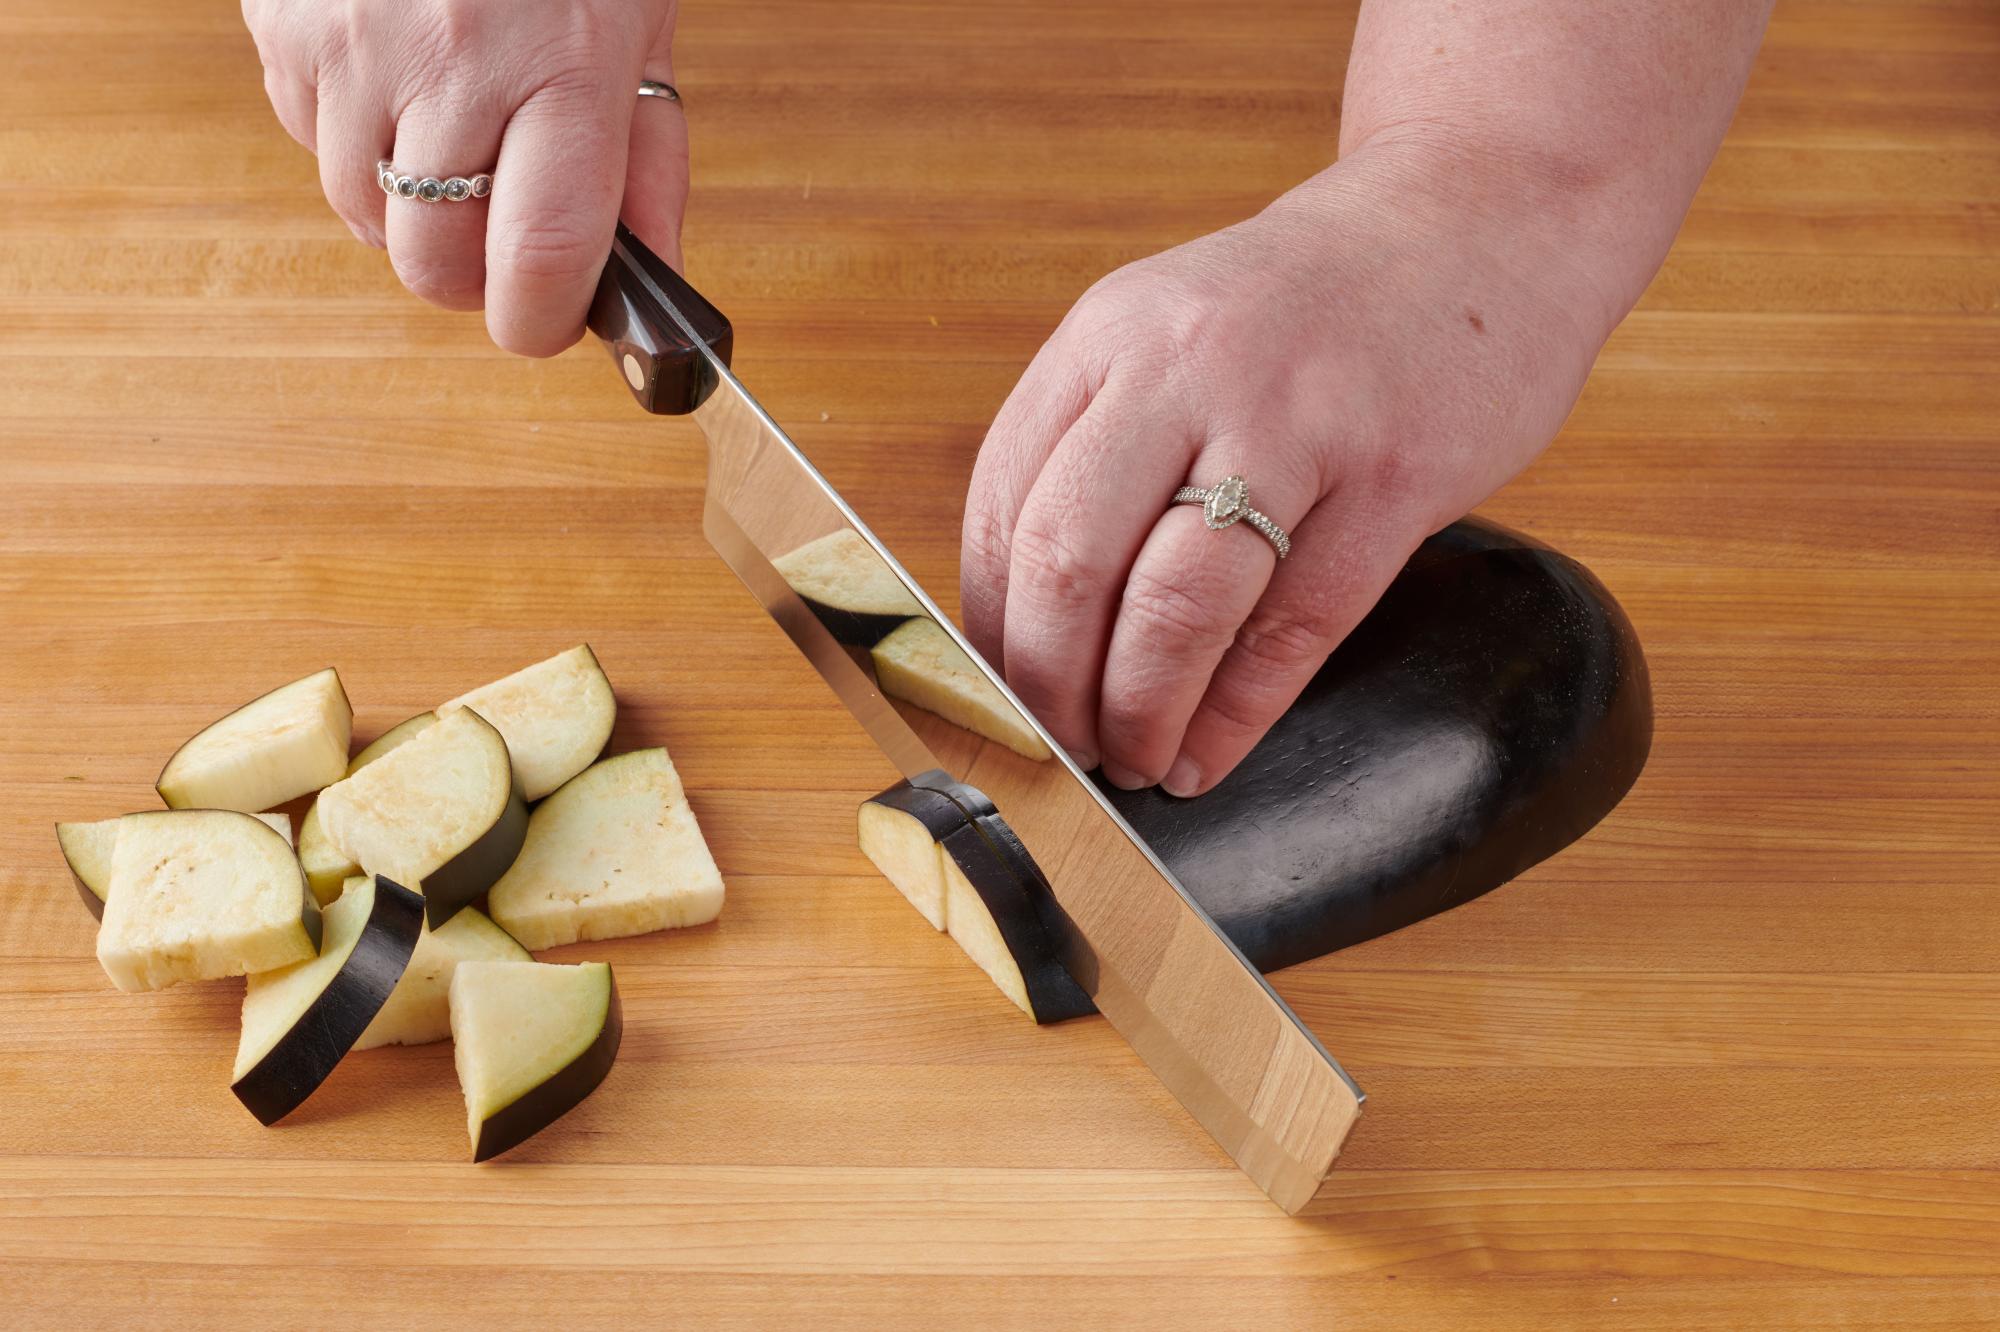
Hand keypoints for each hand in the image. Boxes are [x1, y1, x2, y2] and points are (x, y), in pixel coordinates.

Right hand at [242, 0, 685, 354]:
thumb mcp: (635, 30)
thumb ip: (649, 164)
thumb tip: (653, 283)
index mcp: (563, 66)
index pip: (541, 255)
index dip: (538, 322)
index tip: (544, 324)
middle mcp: (454, 60)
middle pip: (433, 262)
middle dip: (467, 277)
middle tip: (498, 234)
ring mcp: (355, 44)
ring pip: (361, 215)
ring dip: (407, 208)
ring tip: (451, 127)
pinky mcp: (283, 26)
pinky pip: (308, 141)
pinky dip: (352, 139)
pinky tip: (397, 76)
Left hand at [960, 141, 1611, 795]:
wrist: (1481, 218)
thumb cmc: (1312, 306)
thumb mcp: (1172, 331)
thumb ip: (1097, 443)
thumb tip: (1028, 617)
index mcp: (1111, 334)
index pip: (1006, 507)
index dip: (992, 627)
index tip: (997, 695)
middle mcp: (1188, 368)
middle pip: (1071, 563)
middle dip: (1048, 688)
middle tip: (1060, 748)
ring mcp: (1296, 420)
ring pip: (1176, 608)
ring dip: (1139, 712)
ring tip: (1135, 760)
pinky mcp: (1396, 477)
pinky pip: (1293, 628)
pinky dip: (1236, 713)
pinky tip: (1210, 752)